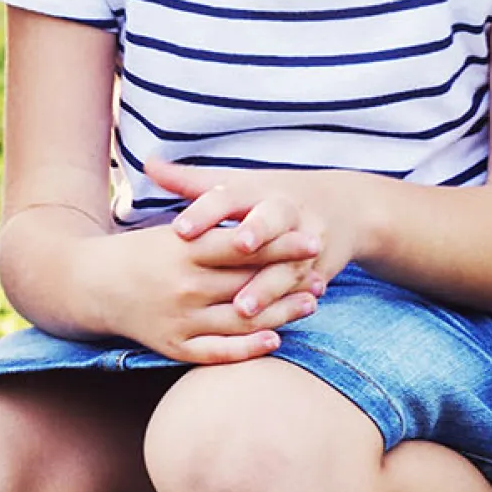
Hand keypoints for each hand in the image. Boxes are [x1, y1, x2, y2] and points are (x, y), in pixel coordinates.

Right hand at [84, 220, 321, 364]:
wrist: (92, 285)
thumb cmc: (141, 253)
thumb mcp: (173, 232)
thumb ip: (212, 225)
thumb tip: (257, 213)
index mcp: (183, 249)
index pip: (241, 245)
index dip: (280, 243)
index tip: (312, 239)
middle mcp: (184, 285)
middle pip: (248, 283)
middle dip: (289, 279)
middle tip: (320, 274)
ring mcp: (179, 319)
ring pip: (242, 320)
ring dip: (281, 314)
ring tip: (310, 304)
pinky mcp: (173, 346)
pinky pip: (218, 352)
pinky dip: (248, 349)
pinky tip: (275, 340)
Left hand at [155, 162, 366, 292]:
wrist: (343, 207)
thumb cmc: (270, 195)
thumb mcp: (235, 182)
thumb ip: (190, 181)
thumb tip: (148, 164)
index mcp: (257, 189)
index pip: (227, 196)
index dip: (205, 212)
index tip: (181, 229)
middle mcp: (285, 211)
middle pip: (270, 221)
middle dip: (255, 234)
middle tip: (237, 248)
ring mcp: (307, 241)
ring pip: (287, 264)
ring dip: (268, 286)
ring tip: (243, 308)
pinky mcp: (320, 268)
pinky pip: (304, 289)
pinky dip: (292, 305)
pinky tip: (274, 327)